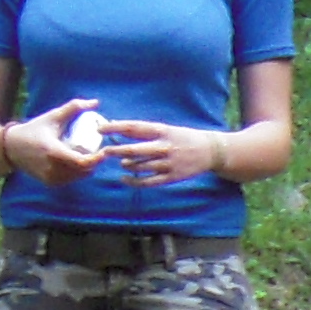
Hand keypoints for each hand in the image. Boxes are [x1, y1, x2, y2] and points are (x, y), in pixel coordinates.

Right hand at [2, 98, 102, 186]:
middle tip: (96, 150)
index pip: (82, 162)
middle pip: (83, 170)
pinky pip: (71, 179)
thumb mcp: (53, 116)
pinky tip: (75, 161)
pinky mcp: (50, 183)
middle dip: (93, 161)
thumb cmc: (34, 129)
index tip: (104, 151)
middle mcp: (53, 168)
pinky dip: (76, 171)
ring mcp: (51, 178)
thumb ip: (74, 108)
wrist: (12, 147)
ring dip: (86, 167)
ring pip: (79, 176)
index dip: (96, 159)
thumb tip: (95, 102)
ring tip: (85, 153)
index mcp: (54, 152)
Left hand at [99, 117, 226, 185]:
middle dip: (116, 150)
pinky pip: (148, 182)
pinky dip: (133, 181)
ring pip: (139, 167)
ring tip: (122, 162)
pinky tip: (124, 178)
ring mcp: (168, 163)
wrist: (210, 151)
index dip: (115, 128)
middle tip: (105, 151)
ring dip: (126, 165)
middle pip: (134, 150)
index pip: (133, 128)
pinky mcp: (171, 177)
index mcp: (161, 131)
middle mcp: (164, 147)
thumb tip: (120, 130)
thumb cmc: (183, 138)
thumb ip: (146, 132)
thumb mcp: (167, 129)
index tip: (100, 128)